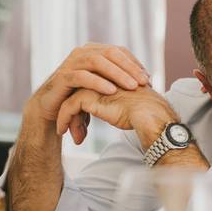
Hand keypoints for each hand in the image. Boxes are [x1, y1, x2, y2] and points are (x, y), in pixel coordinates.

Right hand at [26, 43, 150, 139]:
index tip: (149, 79)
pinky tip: (112, 91)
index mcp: (94, 52)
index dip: (135, 63)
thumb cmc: (80, 97)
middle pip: (111, 53)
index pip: (120, 52)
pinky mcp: (62, 76)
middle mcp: (83, 53)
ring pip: (97, 61)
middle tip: (145, 82)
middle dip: (130, 67)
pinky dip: (98, 82)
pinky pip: (82, 76)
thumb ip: (121, 81)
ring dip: (117, 73)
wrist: (52, 110)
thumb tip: (149, 80)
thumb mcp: (103, 87)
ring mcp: (72, 62)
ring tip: (132, 87)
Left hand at [55, 86, 177, 148]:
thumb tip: (118, 110)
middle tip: (71, 130)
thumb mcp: (128, 105)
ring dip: (67, 118)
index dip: (82, 107)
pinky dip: (64, 119)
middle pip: (77, 94)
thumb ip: (117, 102)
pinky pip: (68, 107)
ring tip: (64, 132)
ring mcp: (93, 84)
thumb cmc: (145, 113)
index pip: (88, 90)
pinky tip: (63, 131)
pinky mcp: (87, 95)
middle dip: (72, 113)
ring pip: (70, 100)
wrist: (149, 114)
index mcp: (109, 77)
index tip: (81, 123)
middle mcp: (100, 77)